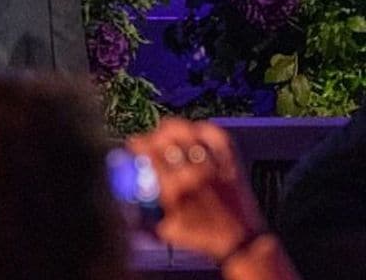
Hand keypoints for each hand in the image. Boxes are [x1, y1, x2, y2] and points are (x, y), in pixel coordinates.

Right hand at [128, 118, 266, 263]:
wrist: (242, 242)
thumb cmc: (205, 238)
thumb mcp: (169, 229)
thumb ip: (148, 210)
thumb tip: (131, 191)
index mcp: (173, 191)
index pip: (148, 155)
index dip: (137, 146)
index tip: (134, 146)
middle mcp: (192, 174)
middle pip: (164, 139)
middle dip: (152, 138)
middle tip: (148, 141)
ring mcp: (211, 165)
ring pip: (185, 130)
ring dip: (172, 130)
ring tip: (167, 134)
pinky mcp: (229, 161)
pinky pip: (213, 133)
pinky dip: (202, 129)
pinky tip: (194, 134)